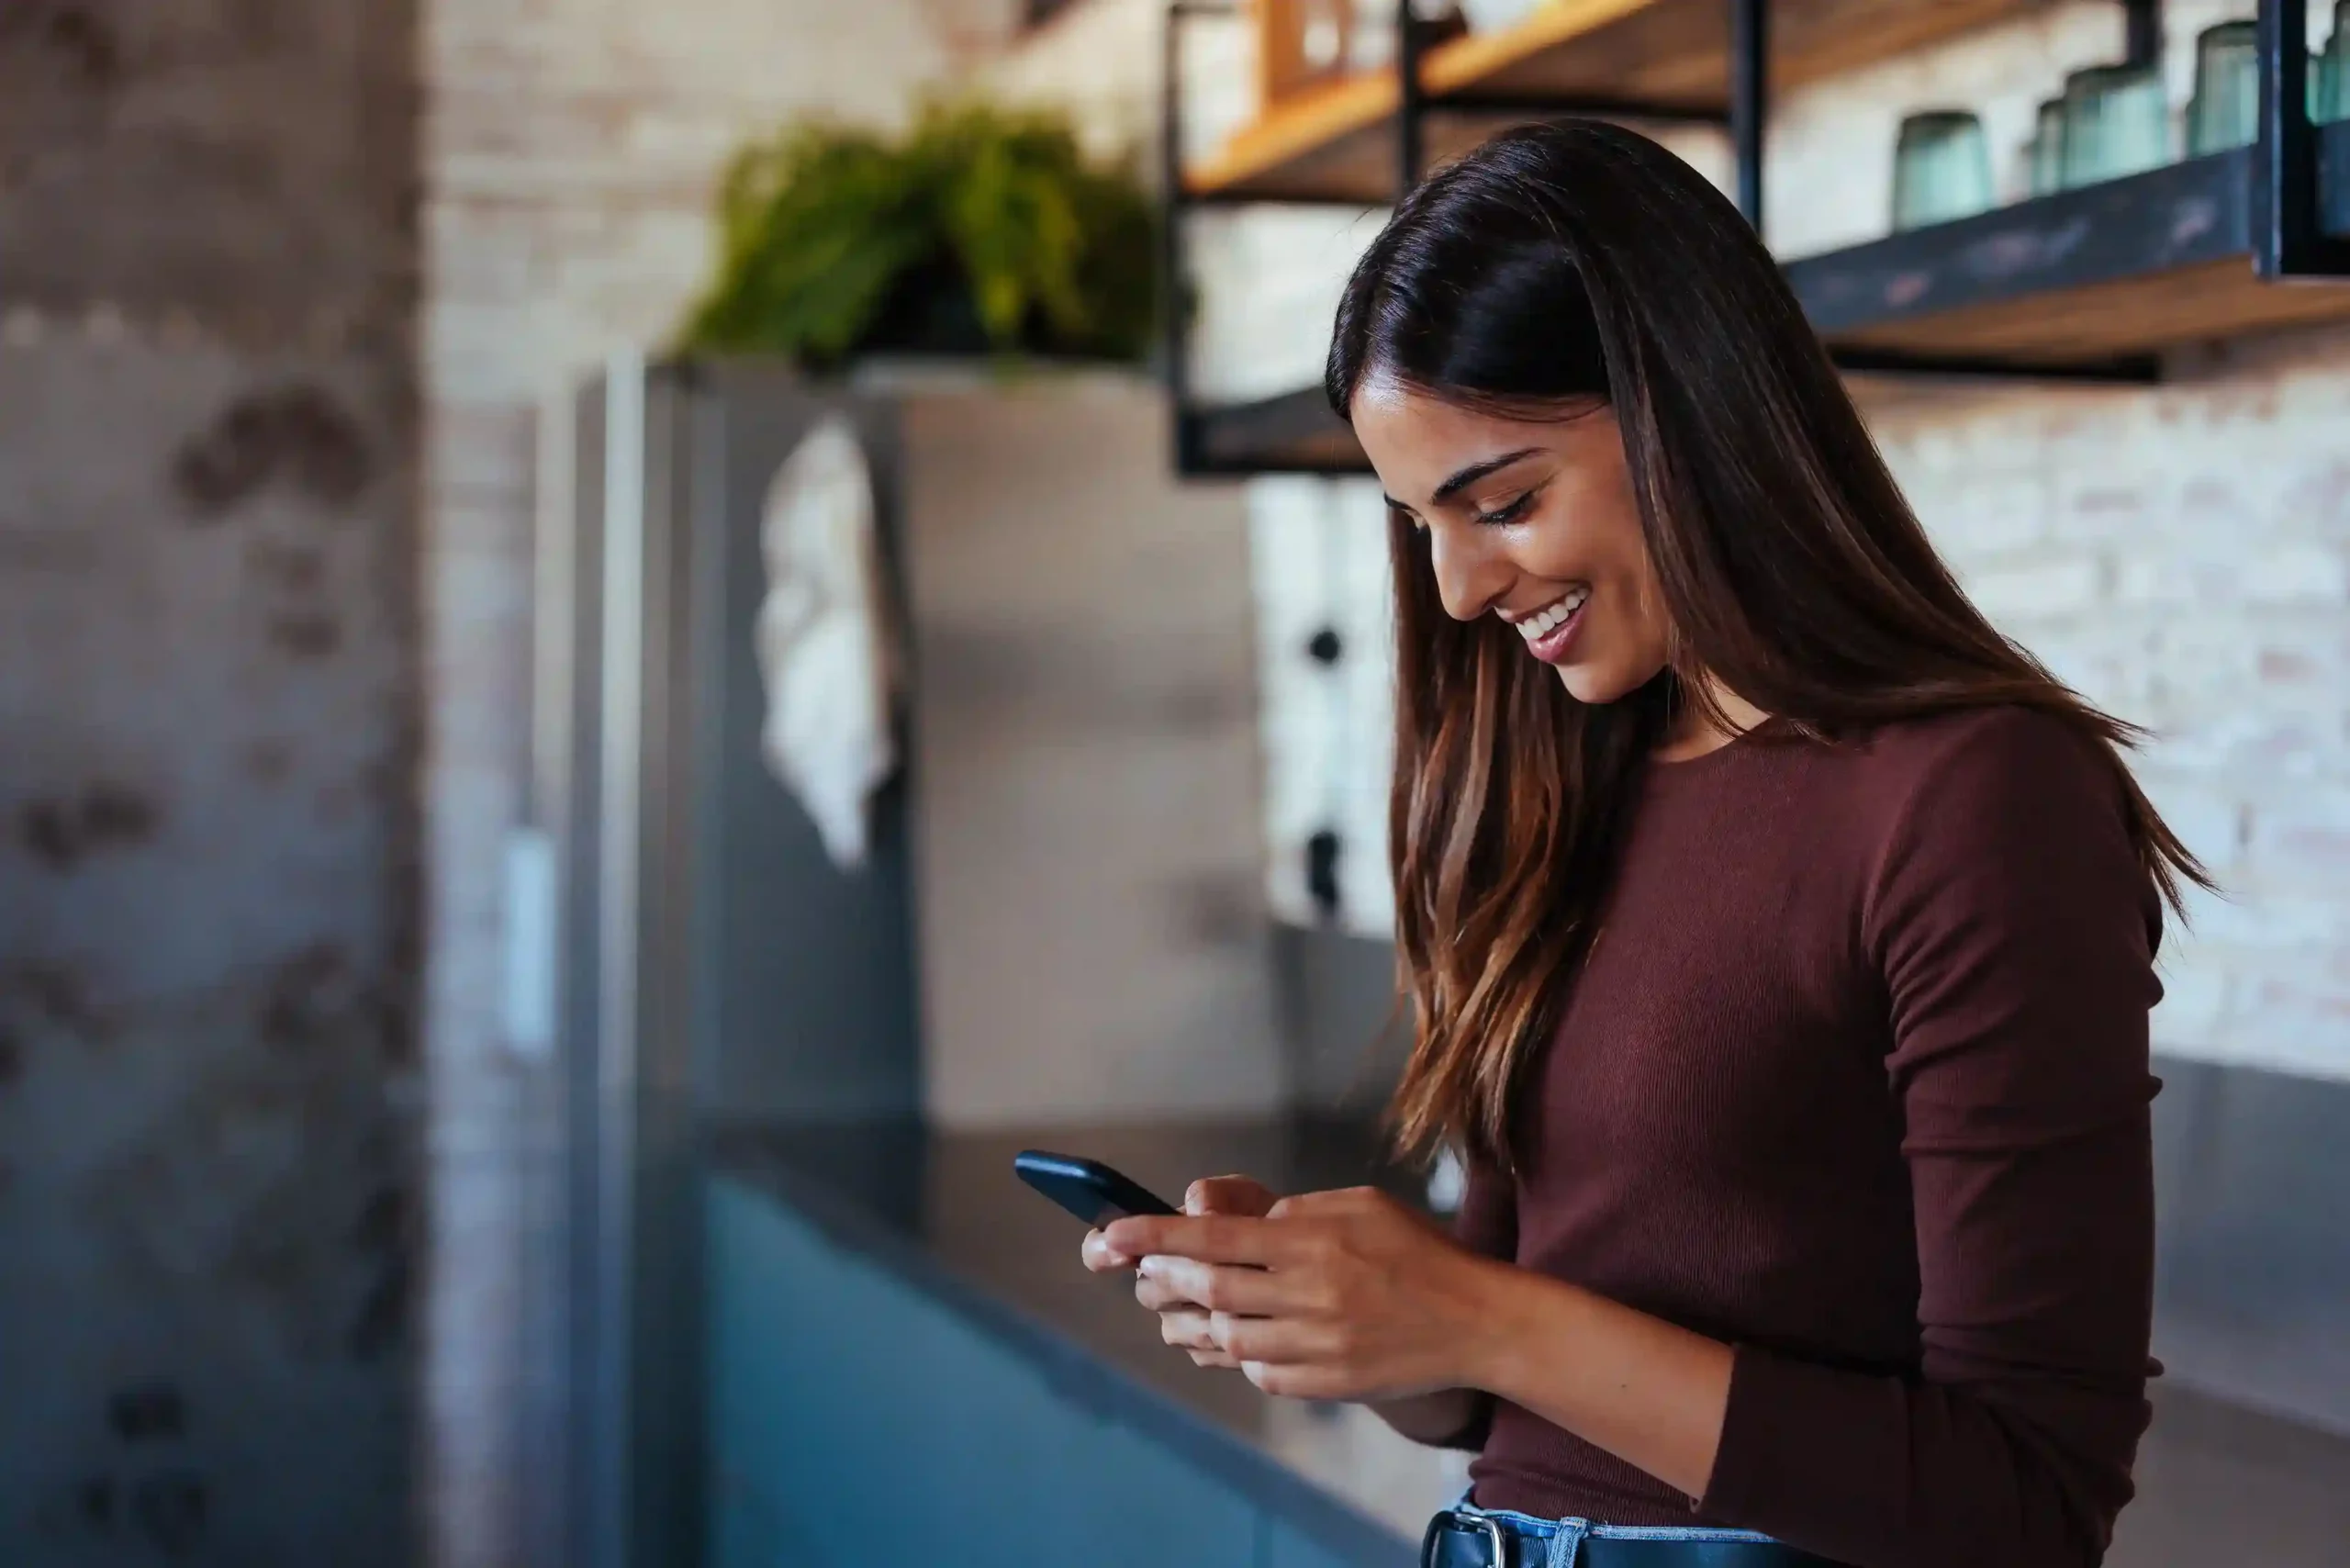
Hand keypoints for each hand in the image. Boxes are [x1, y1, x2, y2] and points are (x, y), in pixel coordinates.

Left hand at [1102, 1186, 1500, 1401]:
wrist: (1474, 1321)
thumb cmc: (1412, 1250)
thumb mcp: (1355, 1204)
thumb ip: (1287, 1210)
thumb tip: (1222, 1222)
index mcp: (1313, 1242)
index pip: (1213, 1238)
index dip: (1153, 1236)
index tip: (1110, 1234)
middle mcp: (1310, 1296)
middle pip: (1208, 1291)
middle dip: (1160, 1277)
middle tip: (1140, 1267)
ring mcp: (1317, 1347)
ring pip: (1225, 1337)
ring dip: (1191, 1317)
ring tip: (1180, 1300)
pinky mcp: (1325, 1384)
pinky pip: (1258, 1371)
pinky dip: (1236, 1352)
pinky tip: (1238, 1332)